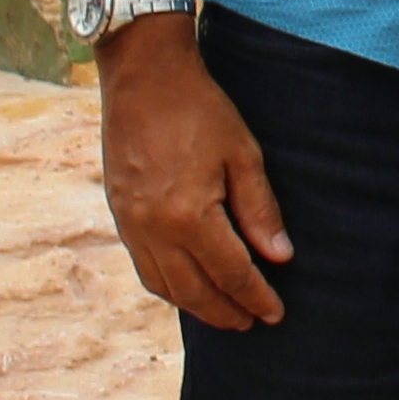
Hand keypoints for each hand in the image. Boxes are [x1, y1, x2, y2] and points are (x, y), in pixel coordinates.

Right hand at [98, 27, 294, 327]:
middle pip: (195, 291)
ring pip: (164, 286)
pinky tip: (186, 286)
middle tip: (252, 323)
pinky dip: (167, 286)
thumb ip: (260, 210)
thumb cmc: (199, 108)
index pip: (232, 273)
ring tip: (223, 312)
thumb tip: (279, 257)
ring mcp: (131, 224)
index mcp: (189, 216)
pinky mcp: (119, 214)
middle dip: (227, 312)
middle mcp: (154, 229)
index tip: (275, 314)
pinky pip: (143, 267)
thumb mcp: (242, 154)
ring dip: (195, 306)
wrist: (142, 76)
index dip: (256, 298)